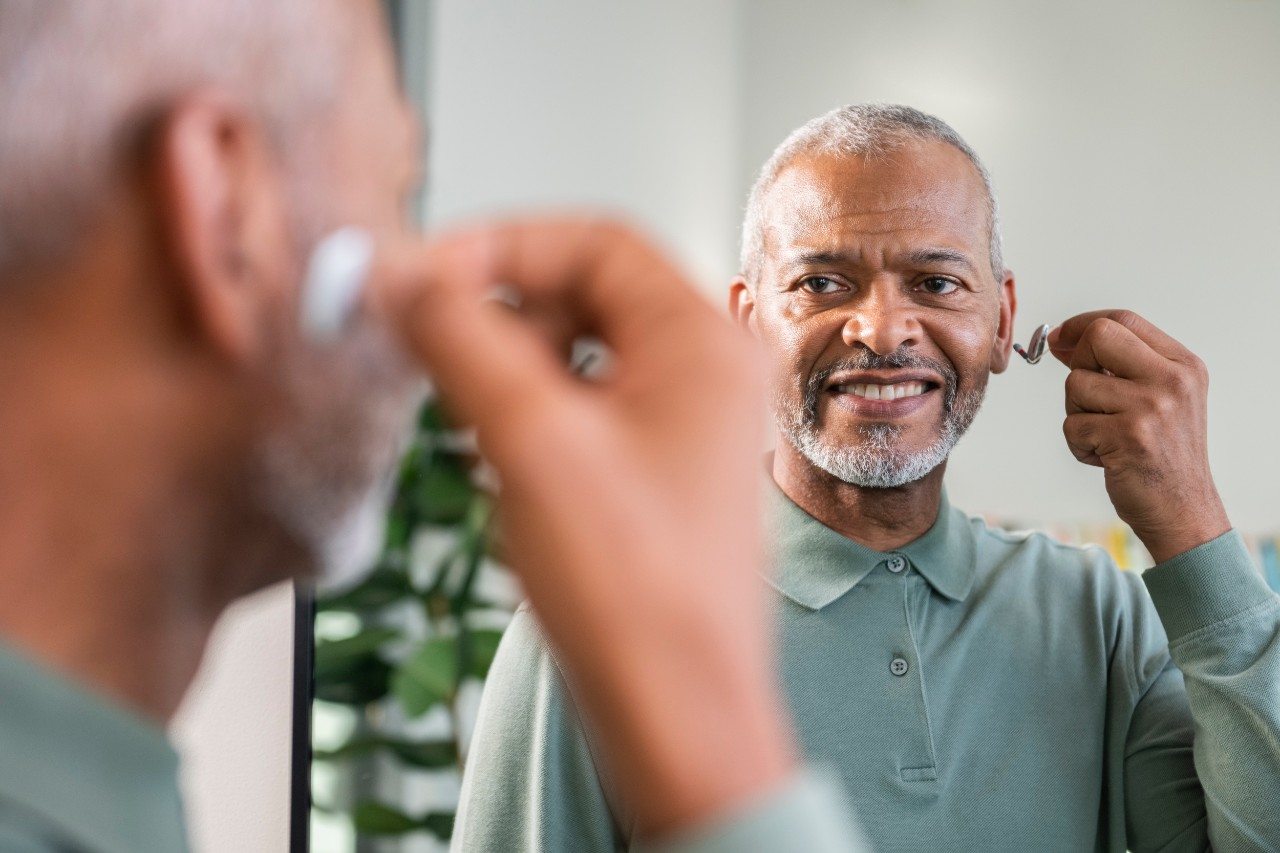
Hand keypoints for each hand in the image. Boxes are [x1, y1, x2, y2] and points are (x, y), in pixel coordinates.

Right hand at [370, 218, 794, 837]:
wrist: (677, 713)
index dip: (502, 245)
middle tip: (436, 346)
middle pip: (590, 292)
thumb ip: (462, 339)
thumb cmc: (634, 592)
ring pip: (583, 355)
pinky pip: (589, 412)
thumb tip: (406, 274)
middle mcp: (707, 373)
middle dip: (503, 312)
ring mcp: (689, 426)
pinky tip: (506, 466)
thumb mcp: (530, 442)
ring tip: (475, 423)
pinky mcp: (661, 474)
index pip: (596, 240)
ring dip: (513, 370)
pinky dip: (534, 420)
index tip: (424, 276)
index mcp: (701, 342)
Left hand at [1048, 310, 1229, 562]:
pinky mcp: (1129, 436)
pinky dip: (1079, 445)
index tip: (1059, 340)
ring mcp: (1152, 407)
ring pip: (1076, 385)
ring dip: (1078, 415)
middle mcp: (1173, 380)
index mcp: (1183, 365)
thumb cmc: (1160, 454)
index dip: (1082, 326)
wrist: (1183, 511)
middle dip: (1077, 362)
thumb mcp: (1157, 399)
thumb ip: (1118, 365)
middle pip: (1098, 337)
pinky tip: (1106, 457)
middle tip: (1085, 395)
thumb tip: (1062, 339)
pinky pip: (1071, 425)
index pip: (1123, 319)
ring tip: (1106, 436)